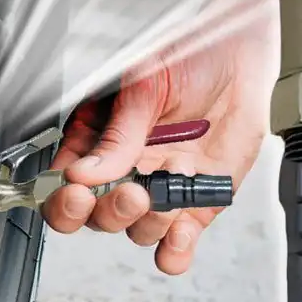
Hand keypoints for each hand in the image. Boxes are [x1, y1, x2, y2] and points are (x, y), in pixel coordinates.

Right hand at [42, 0, 279, 274]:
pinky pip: (177, 243)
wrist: (238, 51)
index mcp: (98, 139)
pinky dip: (175, 250)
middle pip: (98, 217)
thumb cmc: (185, 54)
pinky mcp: (197, 200)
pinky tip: (179, 234)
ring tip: (178, 173)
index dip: (64, 201)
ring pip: (137, 231)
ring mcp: (161, 187)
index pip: (64, 185)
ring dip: (152, 217)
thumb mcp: (142, 86)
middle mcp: (126, 169)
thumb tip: (83, 174)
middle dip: (111, 211)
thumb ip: (117, 134)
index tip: (76, 194)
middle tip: (133, 192)